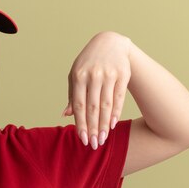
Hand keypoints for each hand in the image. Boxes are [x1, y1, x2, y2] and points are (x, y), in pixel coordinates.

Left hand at [63, 31, 131, 149]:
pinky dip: (115, 112)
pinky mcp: (123, 74)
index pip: (79, 105)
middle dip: (93, 128)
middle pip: (92, 107)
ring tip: (103, 138)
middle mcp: (94, 75)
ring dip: (104, 124)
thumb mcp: (76, 75)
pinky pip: (119, 97)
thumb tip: (66, 115)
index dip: (80, 123)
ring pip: (106, 104)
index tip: (83, 139)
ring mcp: (109, 74)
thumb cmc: (88, 63)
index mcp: (78, 76)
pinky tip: (112, 124)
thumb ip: (72, 95)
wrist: (110, 42)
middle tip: (94, 145)